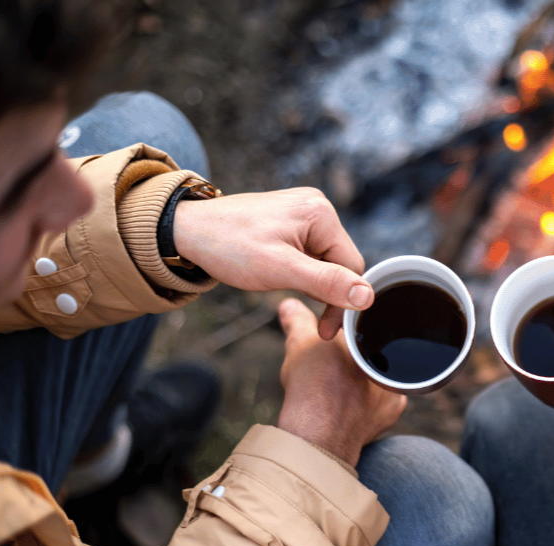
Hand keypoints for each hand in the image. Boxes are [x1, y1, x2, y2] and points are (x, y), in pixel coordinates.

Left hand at [173, 188, 371, 338]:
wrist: (186, 231)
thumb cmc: (229, 247)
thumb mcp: (280, 270)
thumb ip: (326, 283)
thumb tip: (367, 296)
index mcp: (321, 213)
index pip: (352, 266)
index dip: (342, 301)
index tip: (325, 330)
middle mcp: (317, 207)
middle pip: (340, 263)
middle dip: (325, 291)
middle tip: (305, 315)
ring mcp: (304, 213)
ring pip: (325, 262)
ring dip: (311, 283)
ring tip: (282, 289)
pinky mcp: (290, 222)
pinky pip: (309, 254)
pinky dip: (300, 272)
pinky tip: (280, 278)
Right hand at [276, 298, 405, 465]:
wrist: (320, 436)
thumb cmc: (313, 386)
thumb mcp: (300, 345)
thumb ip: (298, 321)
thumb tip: (289, 305)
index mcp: (375, 338)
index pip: (363, 321)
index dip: (341, 326)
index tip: (327, 334)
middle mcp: (393, 362)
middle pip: (372, 349)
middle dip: (352, 351)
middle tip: (331, 358)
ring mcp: (396, 389)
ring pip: (377, 375)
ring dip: (360, 376)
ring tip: (336, 380)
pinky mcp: (392, 413)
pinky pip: (380, 400)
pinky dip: (364, 399)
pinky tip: (348, 400)